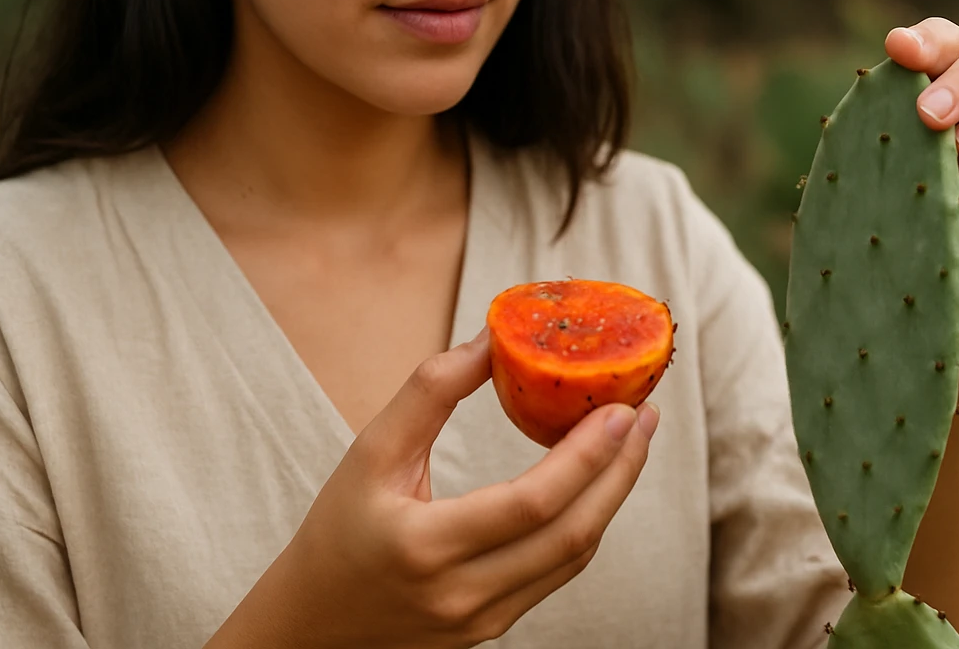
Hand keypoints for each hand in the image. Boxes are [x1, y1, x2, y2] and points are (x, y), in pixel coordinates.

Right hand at [210, 328, 658, 648]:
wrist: (313, 625)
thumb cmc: (338, 530)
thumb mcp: (369, 453)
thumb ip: (429, 392)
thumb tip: (492, 338)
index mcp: (425, 546)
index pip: (533, 503)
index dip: (588, 455)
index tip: (621, 406)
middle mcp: (460, 594)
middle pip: (571, 534)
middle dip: (620, 470)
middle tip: (645, 415)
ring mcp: (482, 620)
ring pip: (573, 558)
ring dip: (612, 495)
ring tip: (633, 440)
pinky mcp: (494, 628)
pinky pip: (557, 573)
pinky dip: (586, 522)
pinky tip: (598, 481)